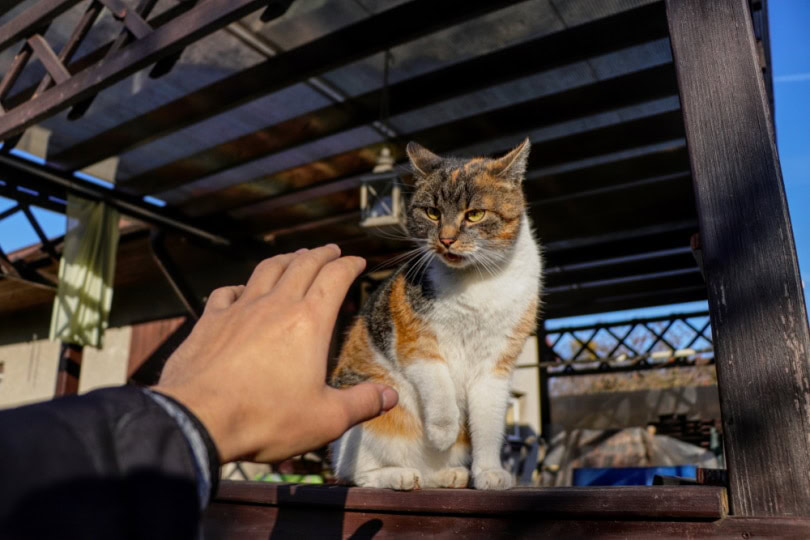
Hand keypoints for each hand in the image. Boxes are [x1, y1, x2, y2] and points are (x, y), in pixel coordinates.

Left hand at [153, 244, 397, 462]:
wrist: (197, 419)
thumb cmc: (265, 417)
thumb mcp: (325, 418)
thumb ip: (361, 404)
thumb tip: (390, 396)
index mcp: (309, 322)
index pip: (334, 278)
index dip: (349, 265)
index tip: (358, 261)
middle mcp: (276, 305)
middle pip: (302, 265)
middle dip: (321, 254)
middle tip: (331, 250)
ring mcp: (240, 309)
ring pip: (266, 270)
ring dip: (285, 259)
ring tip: (294, 257)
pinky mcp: (210, 321)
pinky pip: (227, 292)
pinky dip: (241, 286)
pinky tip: (242, 290)